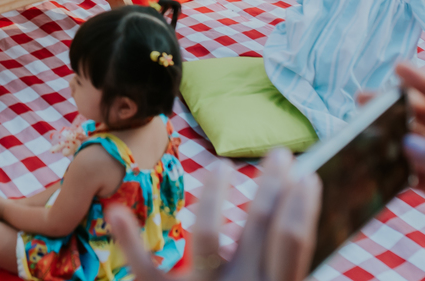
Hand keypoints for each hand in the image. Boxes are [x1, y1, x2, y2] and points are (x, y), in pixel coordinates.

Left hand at [108, 149, 320, 280]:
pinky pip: (146, 269)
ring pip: (208, 236)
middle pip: (261, 229)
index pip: (293, 245)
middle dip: (274, 187)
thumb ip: (273, 270)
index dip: (302, 208)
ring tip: (222, 167)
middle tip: (284, 154)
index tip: (307, 176)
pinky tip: (117, 212)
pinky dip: (130, 241)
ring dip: (215, 196)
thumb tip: (290, 229)